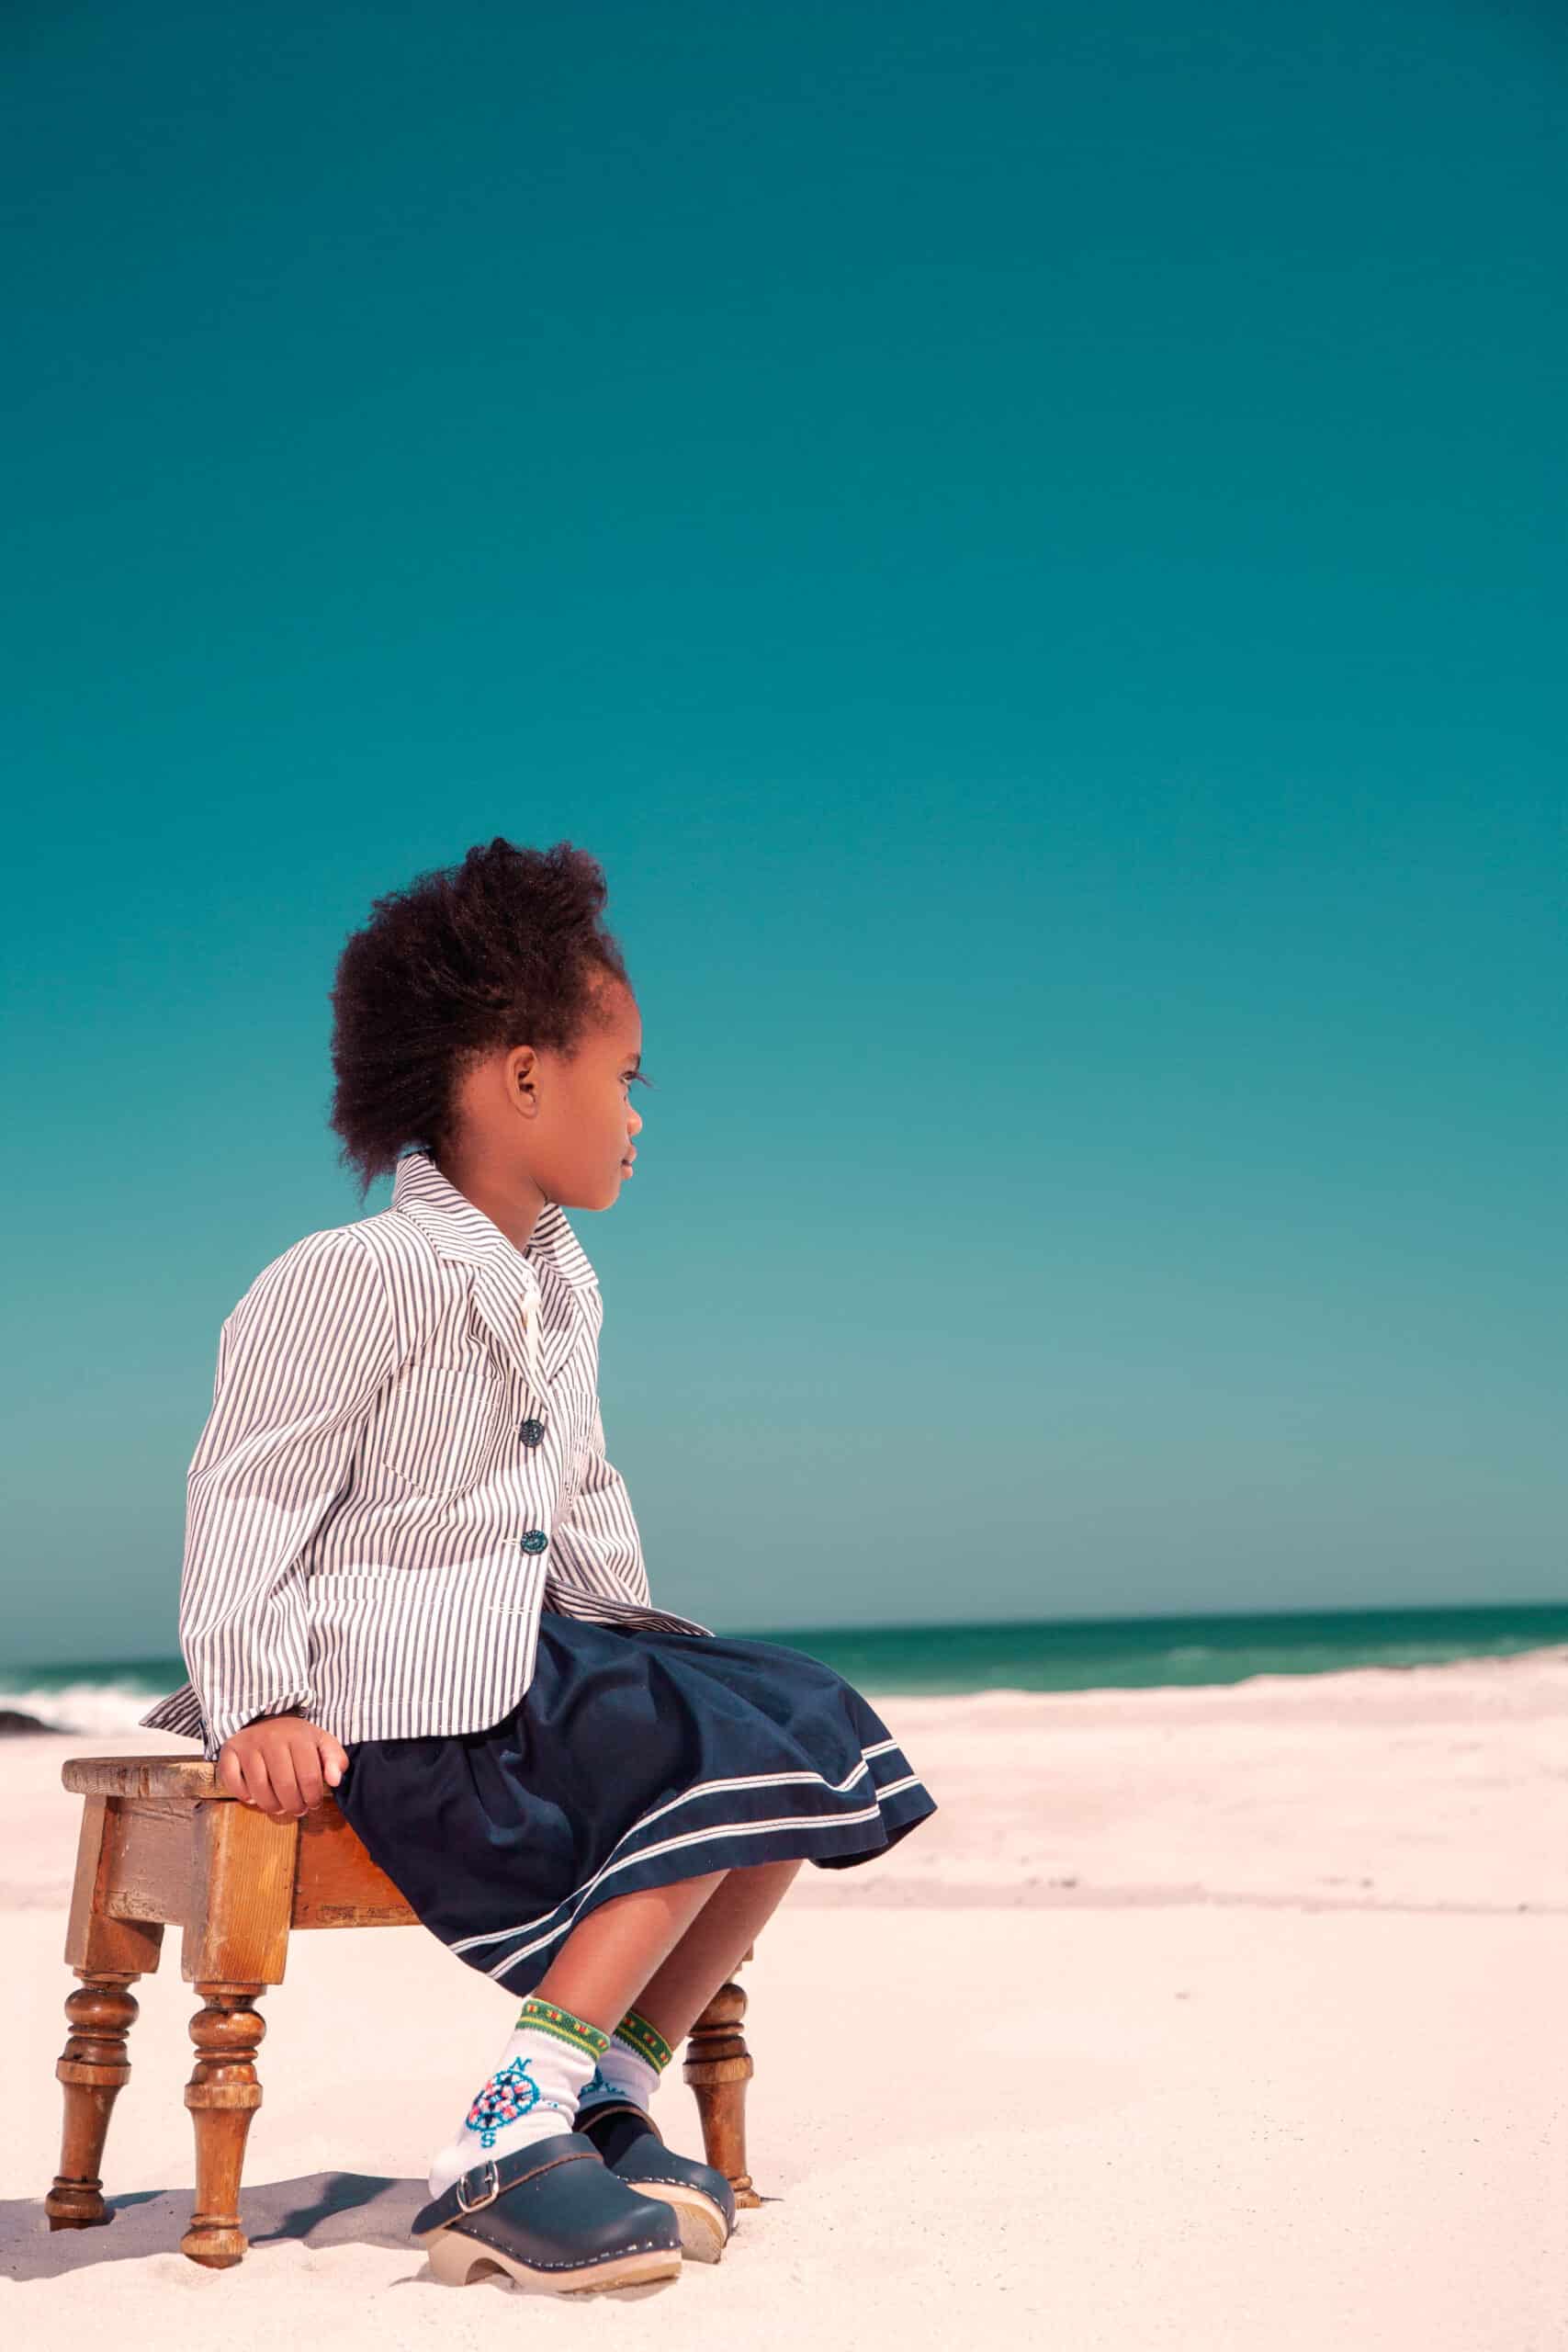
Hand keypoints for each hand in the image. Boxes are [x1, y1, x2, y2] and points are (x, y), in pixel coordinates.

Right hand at [216, 1713, 349, 1822]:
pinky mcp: (229, 1750)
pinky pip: (232, 1779)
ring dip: (270, 1805)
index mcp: (298, 1736)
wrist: (265, 1717)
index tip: (313, 1804)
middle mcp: (272, 1737)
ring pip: (259, 1787)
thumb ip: (335, 1760)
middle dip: (294, 1805)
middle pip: (284, 1785)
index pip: (309, 1777)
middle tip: (297, 1810)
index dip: (313, 1798)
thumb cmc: (296, 1738)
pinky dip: (242, 1794)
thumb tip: (335, 1780)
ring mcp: (249, 1744)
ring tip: (278, 1808)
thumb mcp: (321, 1743)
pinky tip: (253, 1798)